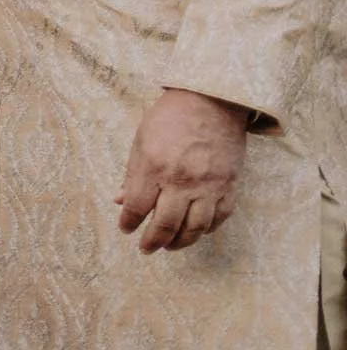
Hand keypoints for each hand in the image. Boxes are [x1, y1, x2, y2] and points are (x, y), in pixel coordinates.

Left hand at [116, 87, 247, 252]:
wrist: (211, 101)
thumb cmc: (170, 118)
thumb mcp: (141, 141)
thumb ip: (132, 174)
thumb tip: (120, 200)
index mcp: (153, 167)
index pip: (136, 207)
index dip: (129, 223)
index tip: (126, 229)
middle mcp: (181, 181)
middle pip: (165, 224)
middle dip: (152, 241)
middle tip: (146, 248)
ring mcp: (208, 185)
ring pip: (195, 228)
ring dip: (180, 242)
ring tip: (170, 246)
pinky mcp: (229, 186)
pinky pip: (218, 218)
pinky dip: (206, 230)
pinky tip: (196, 231)